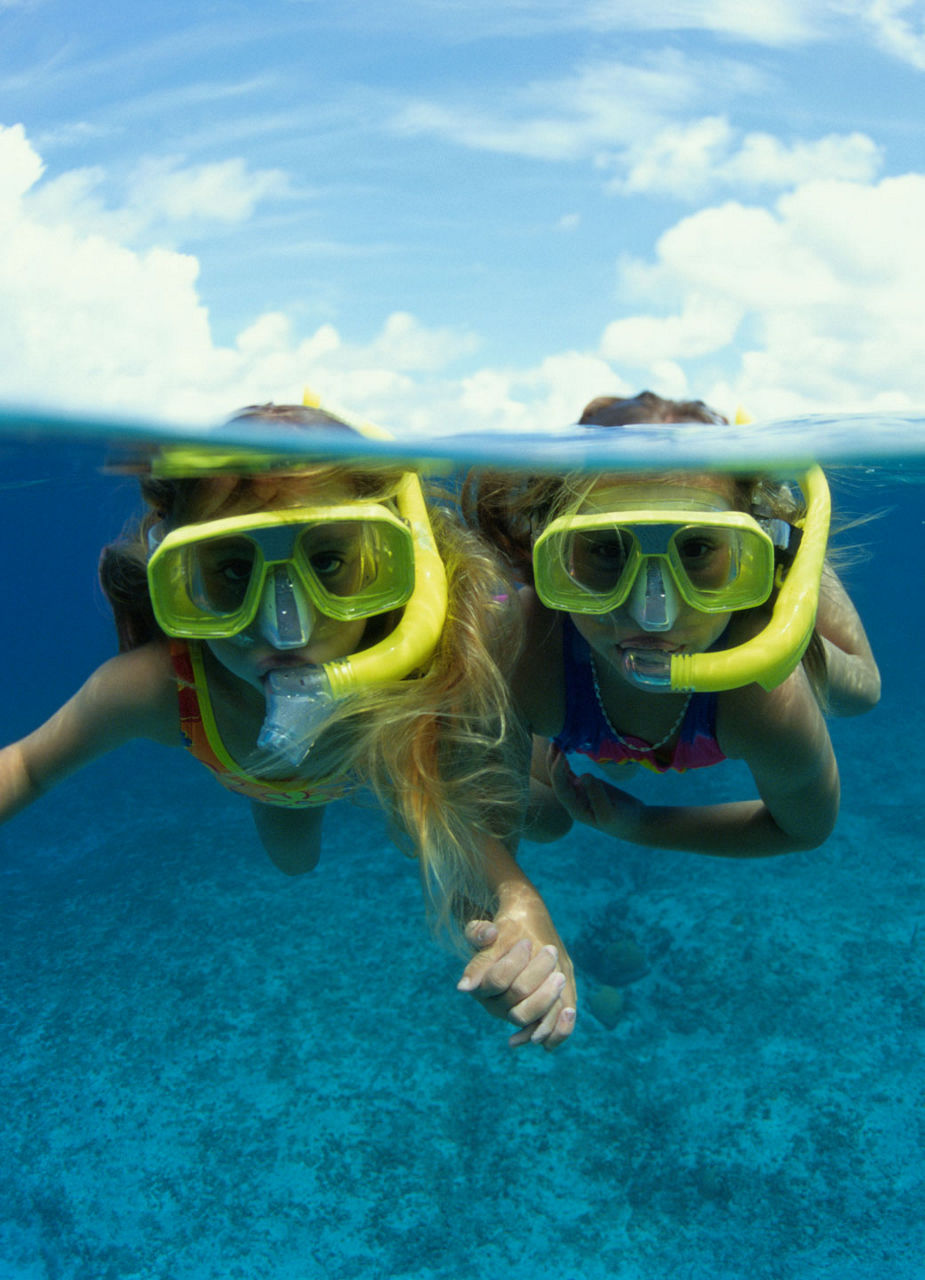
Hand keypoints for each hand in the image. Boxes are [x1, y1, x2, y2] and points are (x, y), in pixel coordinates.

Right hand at [457, 916, 576, 1050]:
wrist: (528, 938)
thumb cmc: (510, 931)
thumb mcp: (496, 926)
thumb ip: (481, 931)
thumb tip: (488, 935)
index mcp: (480, 984)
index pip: (496, 980)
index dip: (514, 962)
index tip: (527, 942)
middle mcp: (494, 1005)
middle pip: (515, 999)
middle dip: (537, 973)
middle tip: (551, 951)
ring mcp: (515, 1015)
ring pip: (527, 1018)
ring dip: (547, 997)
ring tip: (559, 975)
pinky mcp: (537, 1022)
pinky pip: (547, 1036)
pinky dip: (558, 1029)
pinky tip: (568, 1011)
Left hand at [547, 744, 643, 839]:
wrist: (633, 821)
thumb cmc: (623, 819)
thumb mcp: (609, 811)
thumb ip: (596, 794)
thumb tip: (583, 775)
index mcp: (574, 809)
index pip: (560, 788)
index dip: (558, 771)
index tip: (561, 754)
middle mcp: (572, 800)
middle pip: (557, 780)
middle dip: (553, 762)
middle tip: (554, 741)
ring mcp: (577, 792)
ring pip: (562, 775)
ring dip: (557, 759)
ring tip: (556, 741)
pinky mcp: (584, 785)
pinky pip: (570, 772)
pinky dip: (565, 761)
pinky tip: (564, 748)